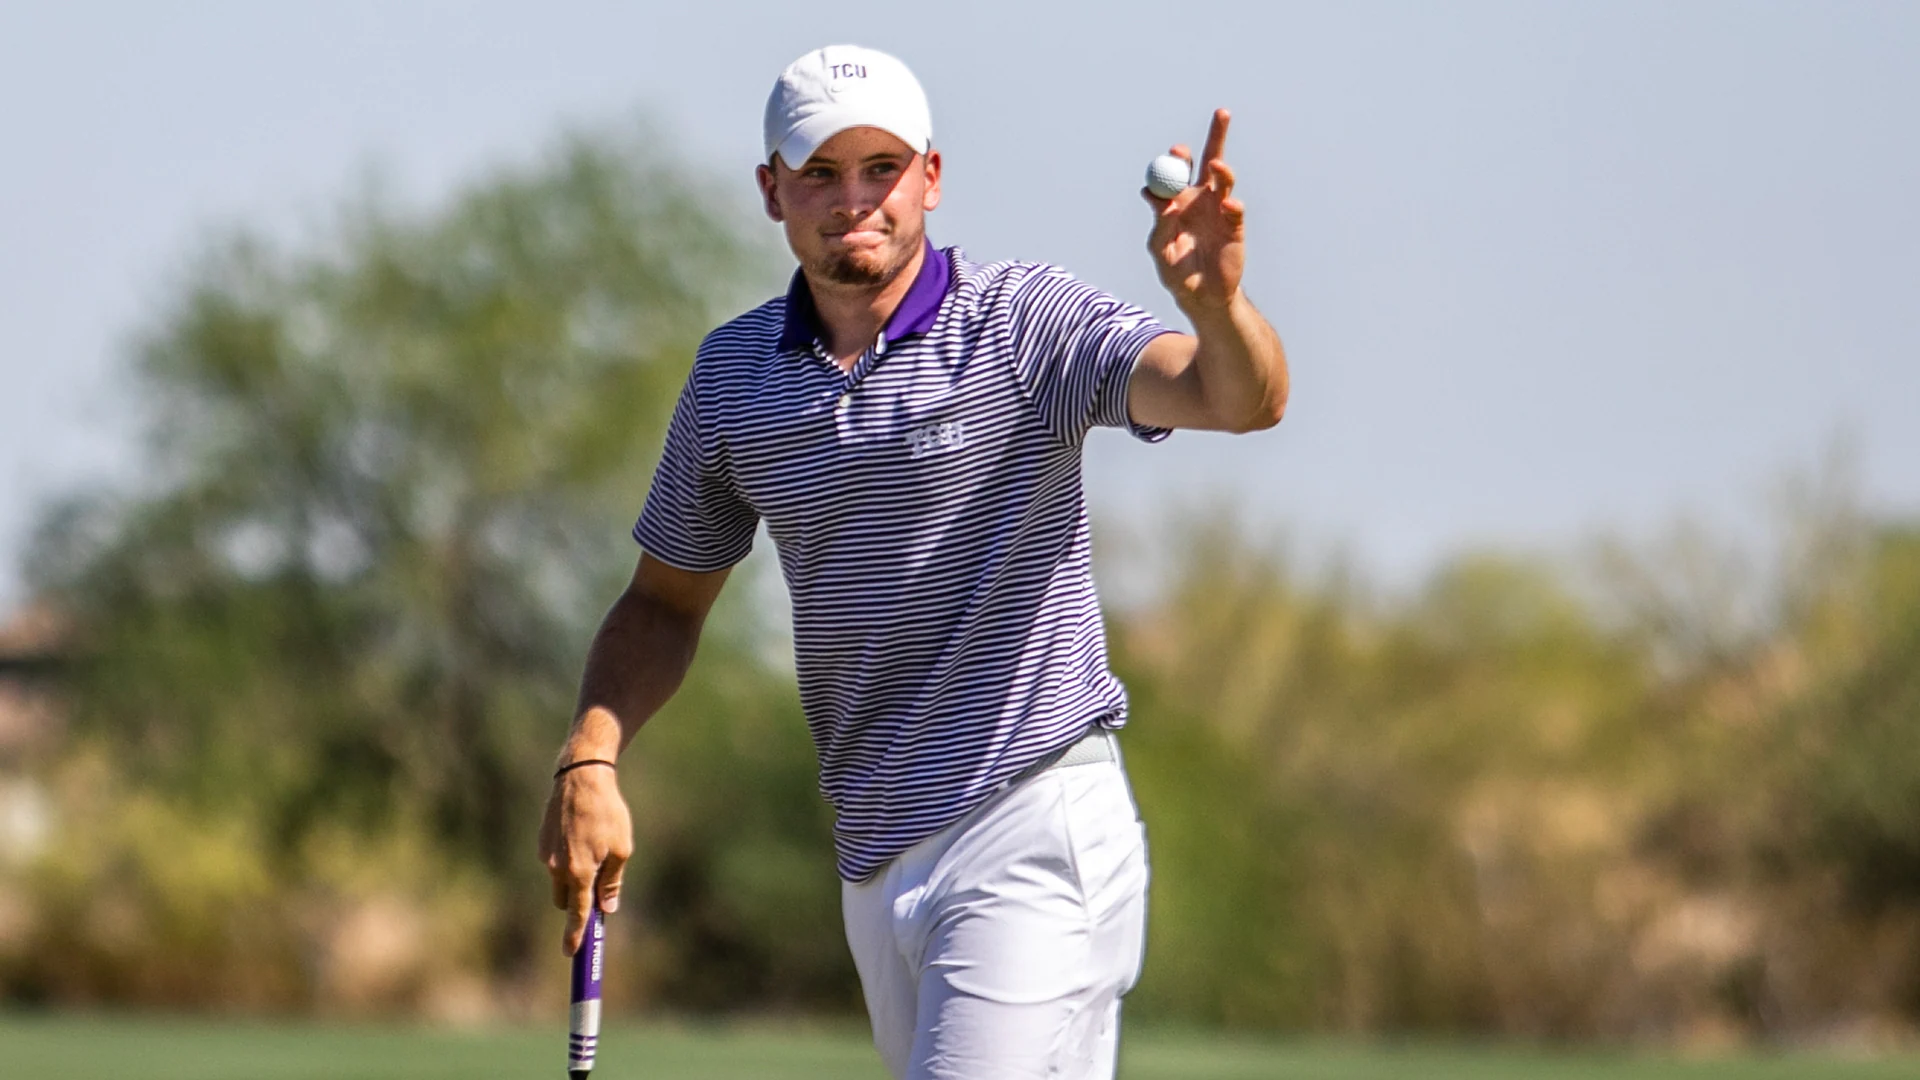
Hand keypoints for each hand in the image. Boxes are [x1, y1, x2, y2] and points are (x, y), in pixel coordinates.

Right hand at [537, 762, 633, 955]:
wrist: (581, 777)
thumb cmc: (608, 812)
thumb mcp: (621, 848)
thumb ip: (612, 882)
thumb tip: (606, 908)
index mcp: (579, 872)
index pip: (576, 914)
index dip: (575, 936)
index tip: (571, 955)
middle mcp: (557, 867)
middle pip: (565, 900)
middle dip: (577, 901)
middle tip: (598, 887)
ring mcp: (546, 854)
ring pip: (559, 879)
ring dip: (574, 876)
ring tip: (595, 846)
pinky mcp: (541, 841)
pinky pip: (554, 861)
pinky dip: (567, 858)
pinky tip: (583, 834)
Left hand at [1143, 109, 1245, 314]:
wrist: (1202, 297)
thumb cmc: (1176, 274)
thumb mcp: (1160, 251)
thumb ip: (1159, 226)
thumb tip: (1158, 199)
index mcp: (1176, 201)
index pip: (1176, 171)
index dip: (1178, 157)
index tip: (1177, 151)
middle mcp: (1199, 199)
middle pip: (1209, 160)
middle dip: (1216, 136)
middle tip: (1221, 113)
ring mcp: (1219, 210)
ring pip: (1224, 178)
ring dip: (1222, 169)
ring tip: (1218, 167)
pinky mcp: (1235, 225)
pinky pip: (1235, 208)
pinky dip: (1232, 205)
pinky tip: (1228, 206)